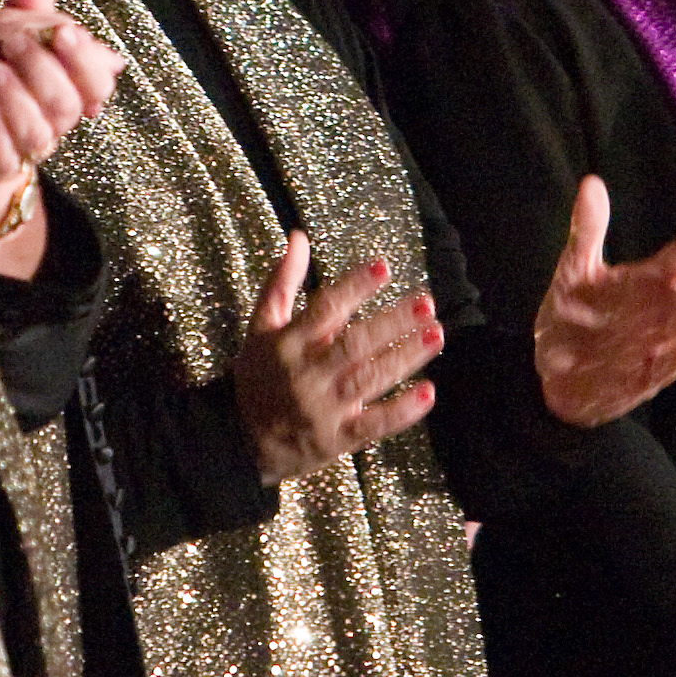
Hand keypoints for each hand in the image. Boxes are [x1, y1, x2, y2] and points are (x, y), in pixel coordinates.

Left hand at [0, 0, 121, 251]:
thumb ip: (21, 11)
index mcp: (60, 90)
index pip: (96, 80)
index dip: (85, 59)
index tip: (62, 31)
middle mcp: (48, 122)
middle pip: (67, 103)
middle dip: (44, 69)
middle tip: (12, 42)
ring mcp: (22, 150)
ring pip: (40, 134)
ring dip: (18, 98)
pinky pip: (4, 160)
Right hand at [233, 232, 442, 481]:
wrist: (240, 440)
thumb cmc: (258, 375)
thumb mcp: (261, 326)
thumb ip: (282, 281)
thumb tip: (300, 236)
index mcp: (288, 343)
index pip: (325, 309)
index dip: (355, 287)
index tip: (384, 267)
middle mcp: (306, 374)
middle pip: (354, 344)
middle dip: (392, 322)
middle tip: (427, 302)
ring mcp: (324, 409)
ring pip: (369, 380)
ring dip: (405, 357)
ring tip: (435, 334)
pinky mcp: (337, 440)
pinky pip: (373, 425)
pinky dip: (401, 412)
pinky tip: (427, 393)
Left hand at [532, 176, 675, 427]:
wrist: (559, 374)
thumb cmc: (576, 315)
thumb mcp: (576, 268)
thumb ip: (588, 229)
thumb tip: (591, 182)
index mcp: (652, 281)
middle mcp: (661, 311)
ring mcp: (654, 345)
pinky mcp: (640, 378)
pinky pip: (662, 367)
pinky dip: (675, 356)